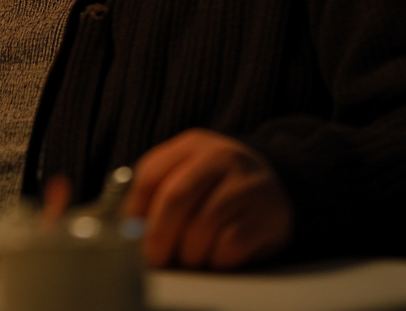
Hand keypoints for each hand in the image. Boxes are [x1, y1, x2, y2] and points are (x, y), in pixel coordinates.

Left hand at [123, 129, 291, 270]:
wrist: (276, 185)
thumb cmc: (216, 187)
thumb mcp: (187, 174)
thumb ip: (157, 194)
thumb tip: (129, 231)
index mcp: (193, 145)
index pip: (151, 174)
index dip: (135, 210)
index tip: (129, 235)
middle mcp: (222, 157)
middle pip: (175, 197)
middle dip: (158, 235)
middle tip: (155, 259)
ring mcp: (248, 184)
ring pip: (202, 227)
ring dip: (188, 253)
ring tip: (189, 258)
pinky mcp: (269, 214)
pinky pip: (229, 246)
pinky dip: (215, 260)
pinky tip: (215, 257)